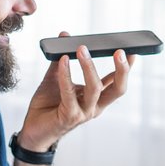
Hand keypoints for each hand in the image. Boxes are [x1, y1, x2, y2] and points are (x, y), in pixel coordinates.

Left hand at [17, 32, 134, 152]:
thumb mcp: (56, 78)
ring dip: (89, 67)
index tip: (132, 52)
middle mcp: (94, 107)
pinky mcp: (69, 117)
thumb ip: (62, 59)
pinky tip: (62, 61)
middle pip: (117, 90)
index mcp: (96, 99)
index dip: (125, 68)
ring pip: (95, 89)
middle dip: (122, 70)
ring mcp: (83, 113)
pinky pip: (69, 93)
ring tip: (82, 49)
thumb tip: (65, 35)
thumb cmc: (47, 105)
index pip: (116, 83)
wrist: (33, 129)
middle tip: (119, 51)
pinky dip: (66, 75)